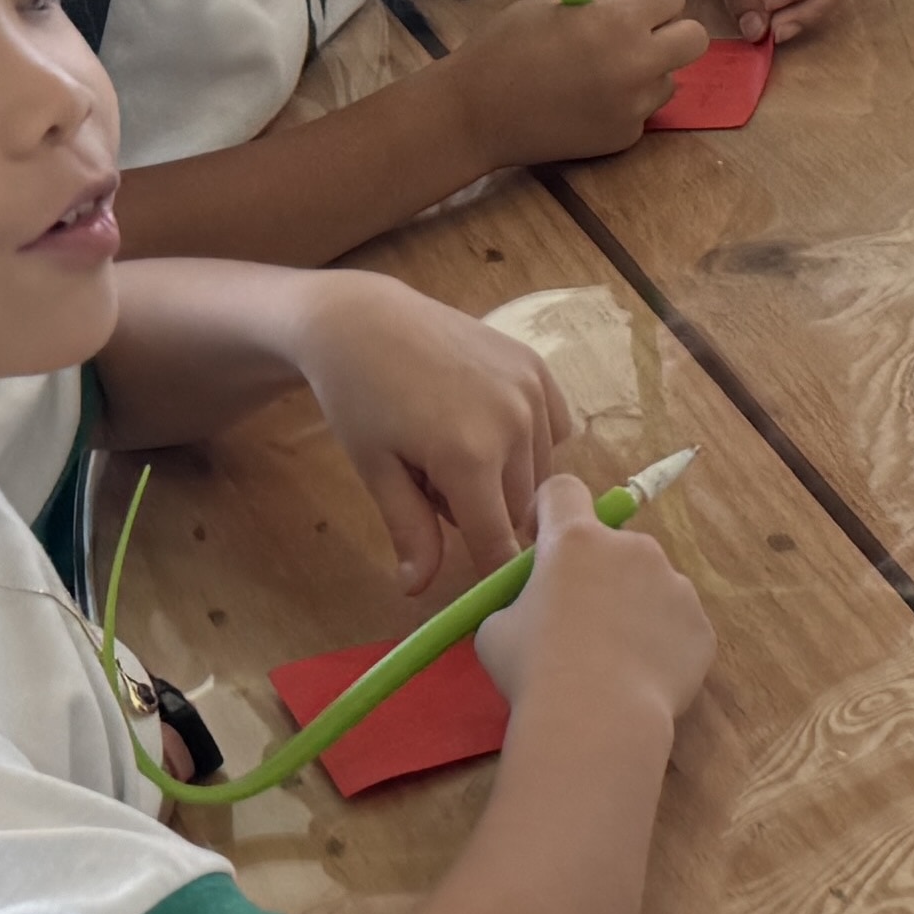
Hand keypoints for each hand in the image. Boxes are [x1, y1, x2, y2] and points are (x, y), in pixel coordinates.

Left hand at [285, 274, 576, 597]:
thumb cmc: (359, 399)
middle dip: (487, 514)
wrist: (363, 321)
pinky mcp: (540, 369)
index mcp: (469, 457)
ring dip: (509, 480)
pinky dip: (529, 444)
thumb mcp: (377, 470)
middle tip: (436, 488)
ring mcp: (533, 392)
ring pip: (540, 473)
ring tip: (458, 451)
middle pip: (521, 510)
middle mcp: (515, 425)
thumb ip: (410, 531)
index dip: (494, 572)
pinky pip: (554, 432)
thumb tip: (421, 590)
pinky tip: (488, 426)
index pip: (499, 542)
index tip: (491, 592)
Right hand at [452, 0, 710, 166]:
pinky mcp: (625, 138)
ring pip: (669, 79)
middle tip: (639, 37)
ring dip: (647, 72)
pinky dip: (624, 104)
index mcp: (618, 23)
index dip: (651, 0)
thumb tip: (624, 8)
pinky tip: (584, 103)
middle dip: (671, 33)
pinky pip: (643, 111)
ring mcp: (635, 106)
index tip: (633, 6)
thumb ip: (597, 3)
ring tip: (598, 74)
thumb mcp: (547, 2)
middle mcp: (638, 65)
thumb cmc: (502, 49)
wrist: (473, 114)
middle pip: (695, 39)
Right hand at [471, 470, 715, 736]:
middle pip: (612, 545)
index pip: (563, 491)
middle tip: (575, 623)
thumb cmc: (533, 669)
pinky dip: (658, 643)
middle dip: (594, 573)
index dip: (546, 509)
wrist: (597, 719)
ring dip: (630, 608)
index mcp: (576, 540)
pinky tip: (638, 679)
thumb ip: (519, 602)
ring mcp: (676, 585)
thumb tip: (533, 608)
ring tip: (610, 661)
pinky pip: (675, 625)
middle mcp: (634, 548)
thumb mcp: (496, 628)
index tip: (538, 540)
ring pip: (649, 586)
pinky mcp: (701, 625)